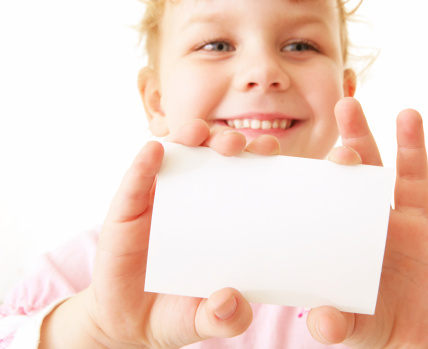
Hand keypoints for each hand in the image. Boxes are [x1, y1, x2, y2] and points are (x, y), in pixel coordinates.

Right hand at [40, 121, 278, 347]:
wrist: (130, 322)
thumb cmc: (177, 310)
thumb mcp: (208, 318)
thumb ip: (225, 317)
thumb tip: (232, 303)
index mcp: (220, 216)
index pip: (243, 176)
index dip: (257, 158)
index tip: (271, 151)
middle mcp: (192, 199)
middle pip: (211, 156)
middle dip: (225, 140)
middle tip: (237, 144)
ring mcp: (159, 200)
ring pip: (174, 156)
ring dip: (187, 137)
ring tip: (198, 133)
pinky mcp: (127, 210)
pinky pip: (135, 181)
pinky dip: (144, 164)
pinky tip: (155, 151)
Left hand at [308, 98, 427, 347]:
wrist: (408, 338)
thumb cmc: (368, 319)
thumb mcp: (348, 322)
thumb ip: (333, 322)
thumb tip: (319, 323)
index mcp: (349, 230)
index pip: (334, 190)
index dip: (326, 168)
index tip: (309, 145)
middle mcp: (381, 220)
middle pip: (369, 170)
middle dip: (359, 138)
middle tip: (347, 104)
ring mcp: (416, 229)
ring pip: (413, 180)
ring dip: (412, 148)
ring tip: (407, 114)